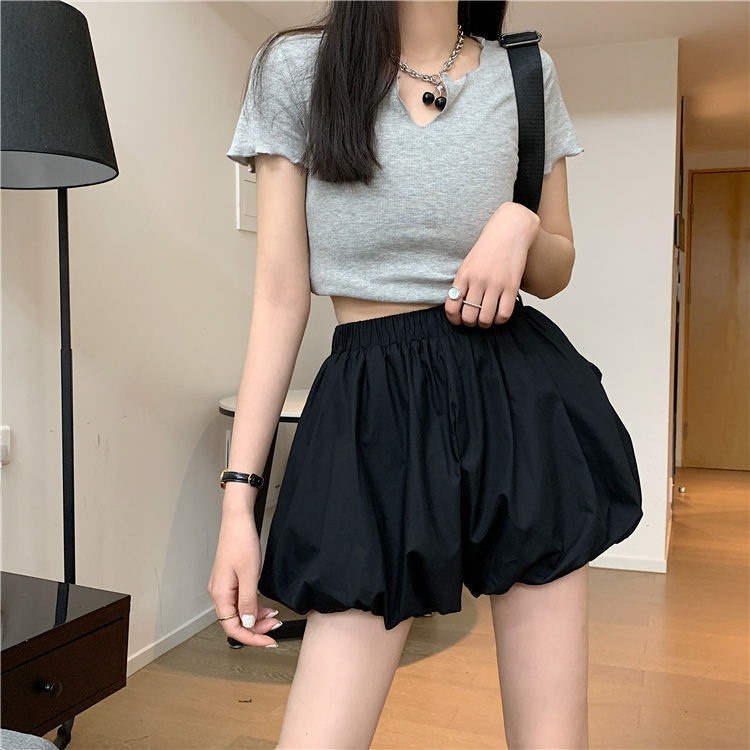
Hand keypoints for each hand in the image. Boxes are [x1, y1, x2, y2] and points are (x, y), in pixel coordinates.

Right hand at [207, 505, 282, 647]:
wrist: (237, 521)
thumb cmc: (240, 542)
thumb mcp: (250, 575)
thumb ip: (248, 602)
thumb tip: (248, 624)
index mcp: (220, 595)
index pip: (232, 628)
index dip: (251, 638)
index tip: (268, 641)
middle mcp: (218, 593)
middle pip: (235, 623)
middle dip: (256, 629)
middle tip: (275, 627)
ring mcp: (223, 587)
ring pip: (239, 613)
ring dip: (256, 618)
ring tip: (273, 617)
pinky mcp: (229, 581)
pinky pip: (240, 602)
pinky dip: (253, 607)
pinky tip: (264, 607)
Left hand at [445, 202, 540, 327]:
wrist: (509, 229)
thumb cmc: (488, 247)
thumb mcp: (468, 263)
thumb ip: (463, 283)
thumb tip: (459, 306)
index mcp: (463, 276)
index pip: (451, 307)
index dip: (454, 319)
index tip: (459, 320)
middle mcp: (477, 281)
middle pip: (468, 317)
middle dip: (471, 323)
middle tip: (475, 320)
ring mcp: (495, 284)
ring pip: (486, 319)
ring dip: (486, 323)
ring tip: (488, 318)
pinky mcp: (512, 285)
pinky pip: (504, 313)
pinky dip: (501, 319)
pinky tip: (500, 314)